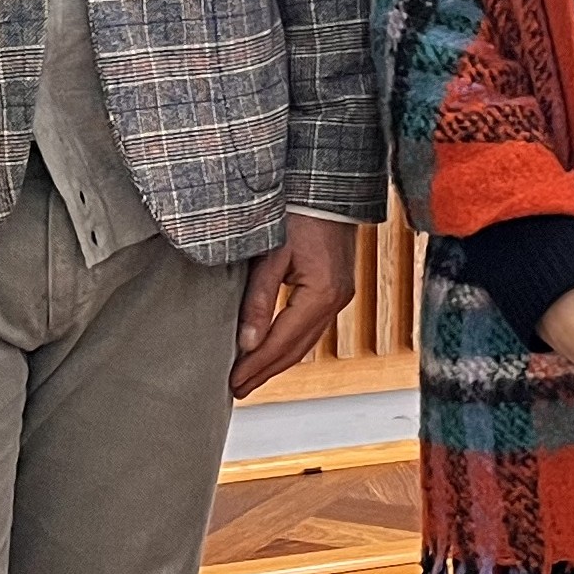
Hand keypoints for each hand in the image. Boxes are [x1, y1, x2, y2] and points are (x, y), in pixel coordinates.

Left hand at [232, 215, 358, 399]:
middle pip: (297, 349)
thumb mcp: (272, 253)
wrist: (329, 184)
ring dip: (278, 361)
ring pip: (306, 341)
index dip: (256, 366)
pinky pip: (312, 327)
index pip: (282, 342)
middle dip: (266, 372)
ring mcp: (340, 295)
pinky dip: (290, 343)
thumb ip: (259, 299)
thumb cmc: (301, 209)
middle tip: (238, 389)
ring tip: (251, 377)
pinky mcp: (337, 288)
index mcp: (322, 293)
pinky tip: (274, 348)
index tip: (233, 382)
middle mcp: (337, 300)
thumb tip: (247, 342)